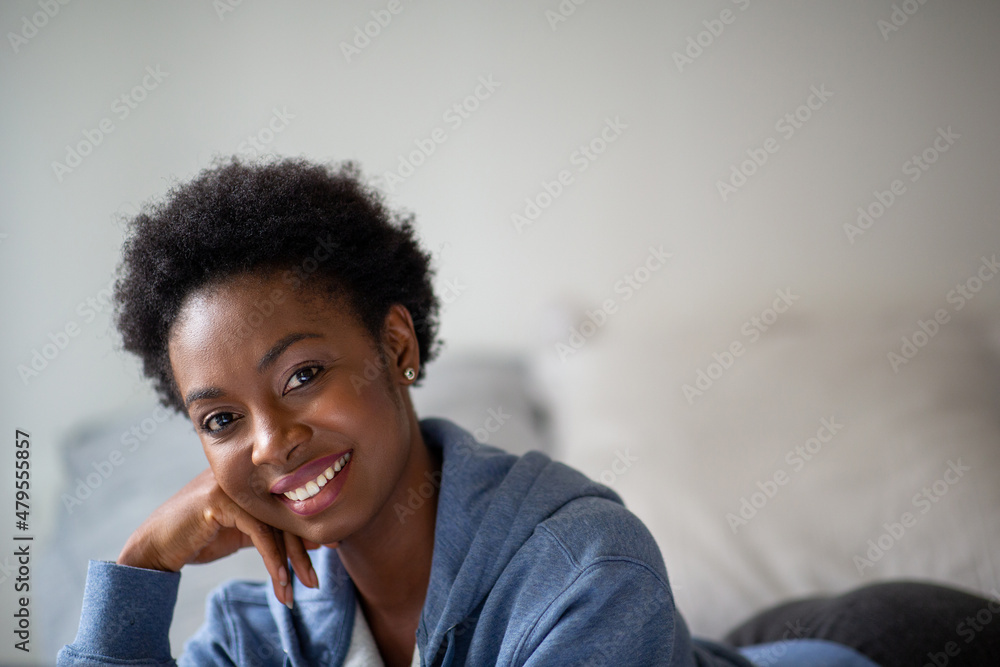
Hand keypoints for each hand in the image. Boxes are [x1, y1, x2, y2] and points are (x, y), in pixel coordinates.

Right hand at [117, 467, 318, 607]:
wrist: (156, 546)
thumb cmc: (201, 538)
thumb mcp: (245, 535)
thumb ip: (274, 532)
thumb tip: (313, 540)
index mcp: (254, 479)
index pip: (290, 502)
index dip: (310, 528)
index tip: (332, 548)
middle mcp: (246, 476)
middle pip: (286, 512)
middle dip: (303, 550)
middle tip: (315, 580)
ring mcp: (233, 484)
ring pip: (274, 523)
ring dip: (288, 562)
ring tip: (293, 591)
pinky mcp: (220, 499)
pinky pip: (258, 531)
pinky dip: (272, 558)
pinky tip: (279, 579)